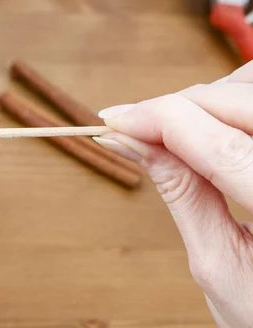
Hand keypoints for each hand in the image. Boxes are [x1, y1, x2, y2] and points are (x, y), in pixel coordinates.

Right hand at [94, 62, 252, 326]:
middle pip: (239, 104)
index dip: (161, 123)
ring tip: (168, 129)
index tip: (115, 121)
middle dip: (176, 106)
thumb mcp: (218, 264)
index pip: (223, 148)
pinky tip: (207, 122)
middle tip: (130, 125)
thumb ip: (180, 195)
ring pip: (250, 89)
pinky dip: (227, 99)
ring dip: (205, 99)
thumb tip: (133, 143)